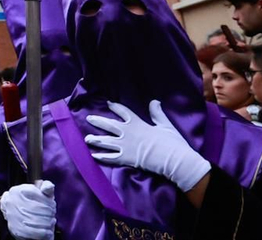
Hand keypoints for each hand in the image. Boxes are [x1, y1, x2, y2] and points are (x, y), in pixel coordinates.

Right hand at [0, 180, 54, 239]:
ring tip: (51, 222)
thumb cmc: (32, 201)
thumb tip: (48, 187)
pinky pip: (34, 233)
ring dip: (48, 223)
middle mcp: (12, 202)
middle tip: (52, 215)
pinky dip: (44, 233)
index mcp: (18, 191)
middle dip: (49, 213)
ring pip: (36, 221)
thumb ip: (46, 186)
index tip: (53, 206)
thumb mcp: (39, 192)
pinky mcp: (16, 229)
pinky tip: (49, 232)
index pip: (38, 196)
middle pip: (37, 209)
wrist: (16, 214)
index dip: (49, 202)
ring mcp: (13, 216)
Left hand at [85, 100, 209, 190]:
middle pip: (109, 125)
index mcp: (138, 123)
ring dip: (96, 140)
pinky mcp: (127, 159)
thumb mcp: (165, 125)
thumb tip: (154, 101)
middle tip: (88, 118)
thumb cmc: (172, 143)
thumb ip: (157, 114)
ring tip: (86, 139)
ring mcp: (126, 146)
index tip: (108, 103)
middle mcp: (128, 133)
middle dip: (98, 121)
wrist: (175, 160)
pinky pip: (111, 158)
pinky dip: (102, 157)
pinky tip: (94, 156)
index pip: (124, 112)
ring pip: (106, 141)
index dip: (115, 107)